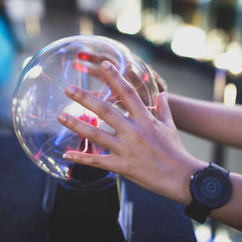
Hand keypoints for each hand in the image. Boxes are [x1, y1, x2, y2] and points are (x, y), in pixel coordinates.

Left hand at [57, 61, 203, 203]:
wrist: (181, 177)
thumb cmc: (175, 151)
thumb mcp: (170, 126)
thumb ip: (164, 108)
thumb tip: (163, 94)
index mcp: (145, 119)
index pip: (128, 93)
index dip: (115, 77)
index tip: (104, 64)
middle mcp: (133, 130)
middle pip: (105, 110)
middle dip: (85, 98)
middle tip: (68, 89)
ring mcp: (126, 148)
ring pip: (96, 134)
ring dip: (76, 124)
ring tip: (60, 117)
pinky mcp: (122, 165)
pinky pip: (97, 161)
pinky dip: (81, 157)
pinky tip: (66, 154)